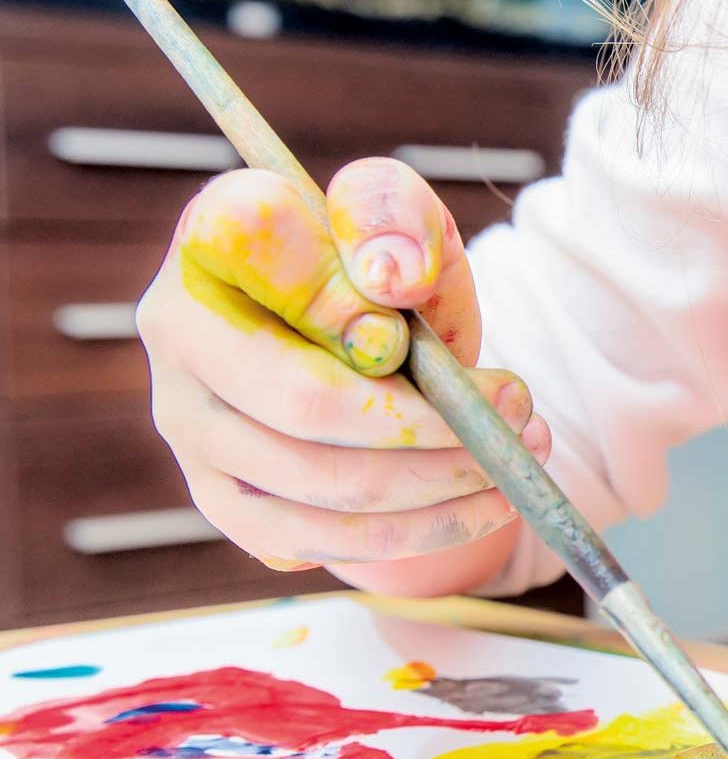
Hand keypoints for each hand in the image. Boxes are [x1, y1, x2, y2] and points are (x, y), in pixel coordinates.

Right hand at [137, 159, 545, 570]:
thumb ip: (392, 215)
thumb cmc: (380, 269)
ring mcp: (191, 430)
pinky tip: (484, 502)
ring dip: (445, 482)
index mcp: (212, 238)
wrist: (367, 338)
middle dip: (436, 422)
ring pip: (326, 488)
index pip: (269, 262)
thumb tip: (391, 280)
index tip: (428, 315)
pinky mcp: (226, 502)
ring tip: (516, 458)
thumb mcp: (403, 217)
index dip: (358, 300)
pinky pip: (324, 542)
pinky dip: (421, 531)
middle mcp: (178, 337)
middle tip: (518, 412)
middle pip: (308, 407)